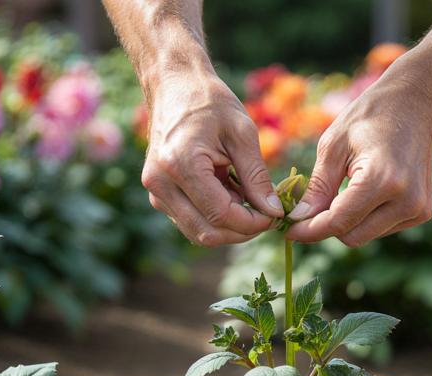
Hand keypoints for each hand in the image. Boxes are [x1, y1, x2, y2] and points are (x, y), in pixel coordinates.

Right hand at [141, 73, 282, 245]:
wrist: (174, 86)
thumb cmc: (210, 102)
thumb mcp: (242, 133)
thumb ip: (257, 176)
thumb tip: (274, 212)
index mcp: (180, 164)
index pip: (220, 214)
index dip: (252, 222)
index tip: (275, 214)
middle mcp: (161, 183)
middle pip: (207, 232)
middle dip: (242, 231)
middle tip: (266, 214)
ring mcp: (156, 192)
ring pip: (198, 232)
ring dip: (229, 226)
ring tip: (246, 198)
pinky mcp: (158, 195)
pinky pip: (190, 221)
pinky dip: (214, 217)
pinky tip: (229, 194)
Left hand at [285, 77, 431, 245]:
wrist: (414, 104)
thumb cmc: (369, 117)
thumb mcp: (333, 145)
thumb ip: (318, 187)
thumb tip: (298, 220)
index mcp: (384, 180)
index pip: (339, 222)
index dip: (309, 230)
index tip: (288, 231)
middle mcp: (407, 201)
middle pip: (352, 236)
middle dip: (326, 226)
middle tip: (308, 209)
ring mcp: (418, 209)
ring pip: (366, 236)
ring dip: (347, 222)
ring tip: (341, 191)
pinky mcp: (422, 213)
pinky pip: (381, 229)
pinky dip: (365, 218)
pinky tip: (364, 192)